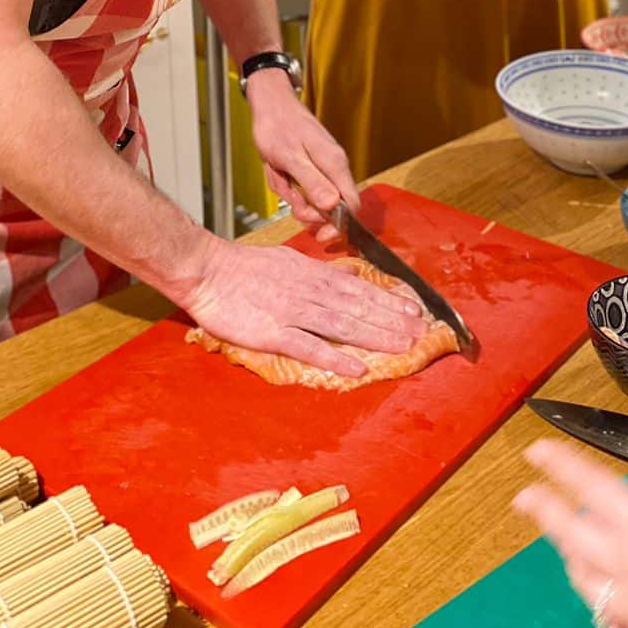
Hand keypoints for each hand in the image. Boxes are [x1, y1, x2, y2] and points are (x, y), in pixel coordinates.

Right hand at [183, 238, 422, 378]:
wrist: (207, 271)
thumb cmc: (244, 267)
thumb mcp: (288, 260)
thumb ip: (319, 271)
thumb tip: (347, 275)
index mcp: (312, 274)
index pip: (358, 289)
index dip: (387, 300)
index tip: (413, 311)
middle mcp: (308, 291)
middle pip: (357, 307)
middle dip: (391, 320)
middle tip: (420, 332)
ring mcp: (291, 312)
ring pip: (341, 324)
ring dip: (373, 335)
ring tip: (400, 346)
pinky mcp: (272, 332)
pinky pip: (308, 346)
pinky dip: (333, 357)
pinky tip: (355, 367)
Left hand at [247, 69, 360, 241]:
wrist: (270, 103)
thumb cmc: (278, 126)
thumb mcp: (290, 158)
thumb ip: (312, 182)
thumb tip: (333, 206)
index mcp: (334, 164)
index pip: (351, 205)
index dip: (339, 225)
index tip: (321, 235)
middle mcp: (334, 166)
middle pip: (332, 206)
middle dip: (308, 210)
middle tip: (290, 201)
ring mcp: (323, 165)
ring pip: (313, 197)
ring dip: (292, 194)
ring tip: (279, 175)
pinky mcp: (311, 165)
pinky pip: (302, 186)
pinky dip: (287, 184)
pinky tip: (278, 171)